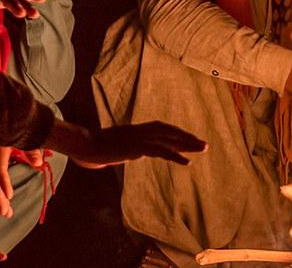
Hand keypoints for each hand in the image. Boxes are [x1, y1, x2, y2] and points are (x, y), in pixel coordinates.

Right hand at [43, 119, 205, 168]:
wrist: (87, 144)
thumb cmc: (100, 146)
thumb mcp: (119, 144)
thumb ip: (131, 146)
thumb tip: (136, 152)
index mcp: (139, 128)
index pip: (164, 129)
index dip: (178, 134)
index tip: (190, 139)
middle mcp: (143, 130)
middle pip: (171, 133)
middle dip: (188, 138)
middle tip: (204, 144)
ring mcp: (141, 137)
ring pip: (170, 140)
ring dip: (188, 145)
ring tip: (203, 149)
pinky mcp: (138, 147)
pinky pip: (162, 151)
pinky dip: (176, 155)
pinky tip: (187, 162)